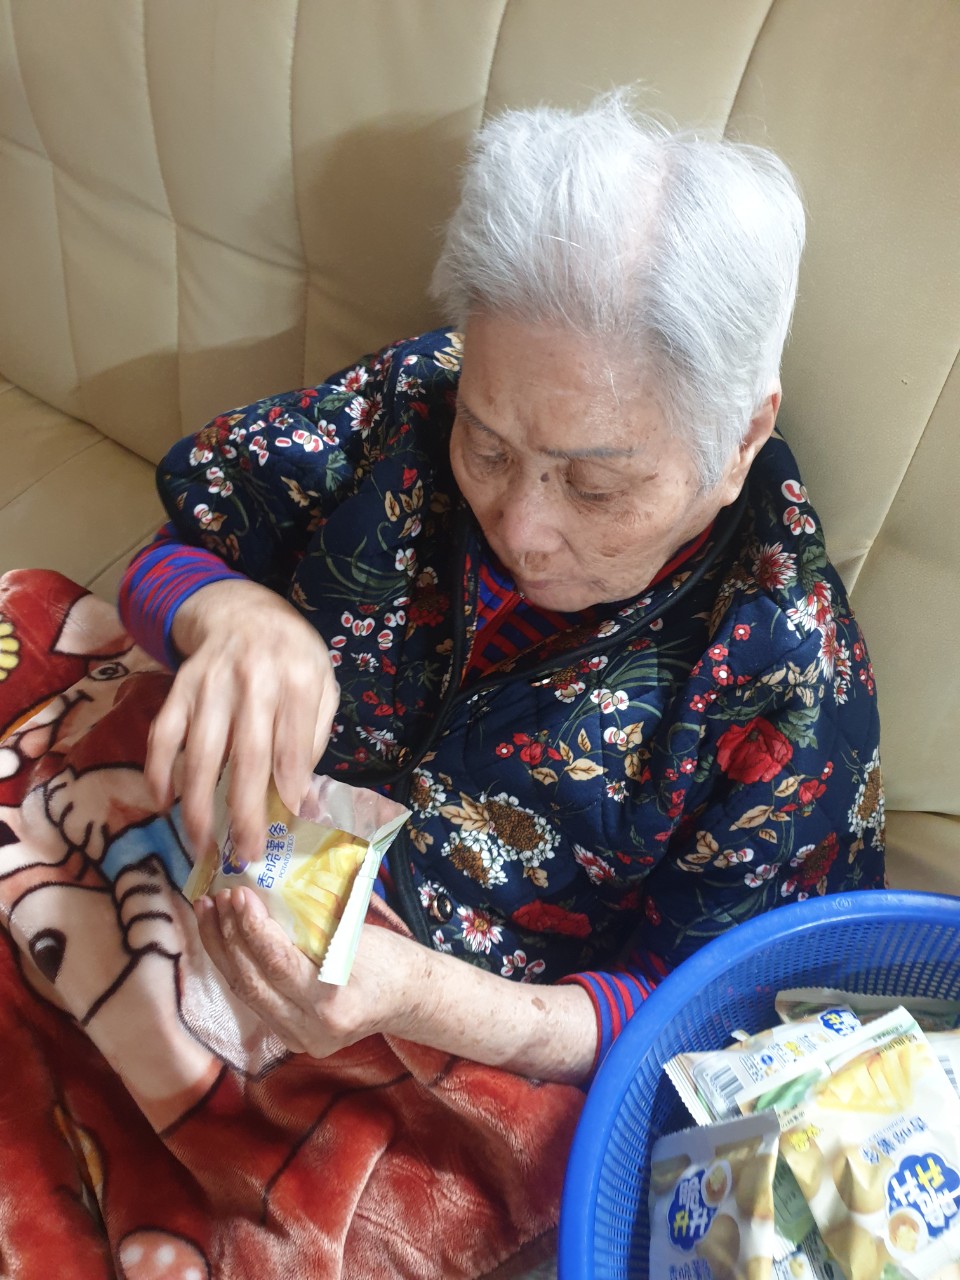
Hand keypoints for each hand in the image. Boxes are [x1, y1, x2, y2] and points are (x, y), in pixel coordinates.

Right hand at [145, 578, 338, 860]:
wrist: (243, 611)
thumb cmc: (291, 657)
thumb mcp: (321, 683)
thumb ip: (313, 735)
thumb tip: (300, 796)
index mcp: (297, 681)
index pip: (292, 746)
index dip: (289, 789)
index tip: (284, 826)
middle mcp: (253, 681)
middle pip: (248, 757)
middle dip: (245, 812)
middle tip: (244, 853)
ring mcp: (211, 685)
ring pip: (201, 753)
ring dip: (198, 804)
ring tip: (201, 843)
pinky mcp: (179, 689)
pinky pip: (164, 734)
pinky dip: (159, 771)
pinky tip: (163, 802)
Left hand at [193, 887, 399, 1054]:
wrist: (413, 999)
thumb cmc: (391, 958)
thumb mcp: (356, 933)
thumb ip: (313, 924)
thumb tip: (268, 891)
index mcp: (333, 1001)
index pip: (278, 962)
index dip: (252, 926)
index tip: (239, 894)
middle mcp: (312, 1029)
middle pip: (252, 981)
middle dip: (228, 936)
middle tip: (218, 898)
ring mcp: (300, 1039)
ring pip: (245, 994)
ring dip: (223, 951)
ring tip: (211, 913)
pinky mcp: (292, 1039)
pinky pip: (255, 1000)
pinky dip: (238, 968)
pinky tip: (226, 941)